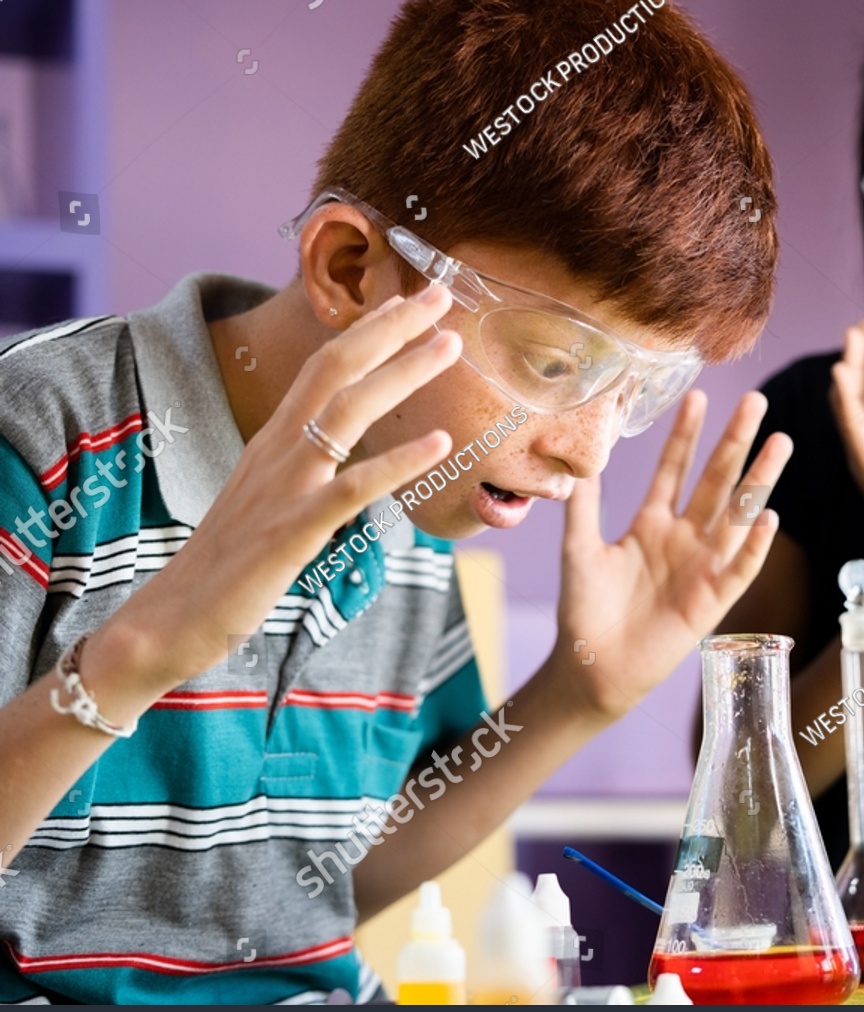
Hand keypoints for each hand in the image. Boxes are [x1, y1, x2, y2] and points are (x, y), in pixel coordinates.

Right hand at [107, 286, 461, 689]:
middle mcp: (277, 451)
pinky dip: (398, 462)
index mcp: (273, 443)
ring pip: (347, 411)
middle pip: (336, 369)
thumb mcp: (268, 504)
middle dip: (391, 327)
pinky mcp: (291, 530)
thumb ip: (303, 473)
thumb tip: (339, 457)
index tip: (410, 302)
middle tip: (441, 294)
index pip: (324, 369)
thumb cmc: (225, 569)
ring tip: (451, 344)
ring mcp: (283, 486)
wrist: (169, 620)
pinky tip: (439, 443)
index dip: (368, 331)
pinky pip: (351, 487)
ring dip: (403, 372)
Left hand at [549, 390, 792, 720]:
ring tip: (779, 444)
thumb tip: (578, 454)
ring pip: (738, 516)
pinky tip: (769, 518)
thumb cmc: (585, 610)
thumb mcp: (579, 548)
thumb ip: (584, 504)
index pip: (676, 468)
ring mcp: (702, 567)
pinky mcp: (711, 602)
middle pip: (716, 481)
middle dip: (736, 441)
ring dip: (759, 481)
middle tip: (756, 400)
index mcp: (653, 523)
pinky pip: (739, 570)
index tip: (697, 396)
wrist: (591, 667)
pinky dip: (754, 546)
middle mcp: (684, 539)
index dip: (686, 434)